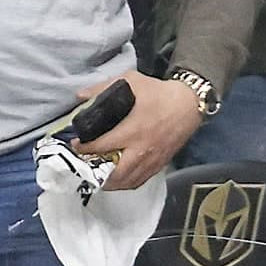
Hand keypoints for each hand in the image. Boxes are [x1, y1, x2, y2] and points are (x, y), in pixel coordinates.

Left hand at [74, 69, 202, 190]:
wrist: (189, 103)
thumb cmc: (158, 93)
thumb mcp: (129, 82)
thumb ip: (102, 89)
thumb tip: (81, 96)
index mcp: (132, 130)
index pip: (102, 146)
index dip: (85, 148)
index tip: (76, 144)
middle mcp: (142, 149)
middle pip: (116, 173)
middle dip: (96, 173)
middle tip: (84, 165)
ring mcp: (152, 159)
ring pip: (129, 181)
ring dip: (110, 182)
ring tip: (97, 175)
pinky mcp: (161, 163)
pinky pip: (142, 180)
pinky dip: (127, 183)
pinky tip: (118, 178)